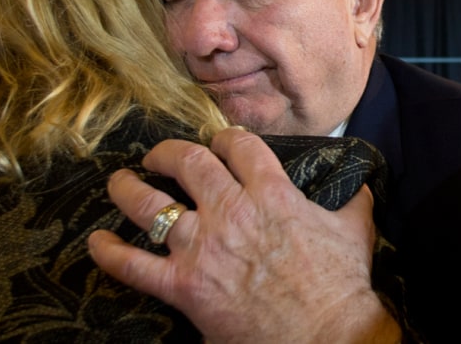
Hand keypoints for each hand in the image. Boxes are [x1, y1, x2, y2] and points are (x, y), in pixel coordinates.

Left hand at [88, 127, 399, 342]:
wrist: (327, 338)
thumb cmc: (340, 286)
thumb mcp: (355, 232)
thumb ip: (354, 201)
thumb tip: (364, 183)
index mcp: (270, 193)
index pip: (238, 145)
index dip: (224, 138)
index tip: (217, 143)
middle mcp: (230, 211)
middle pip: (186, 161)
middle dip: (166, 152)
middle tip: (158, 156)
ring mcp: (203, 247)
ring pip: (150, 205)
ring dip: (127, 190)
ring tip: (119, 182)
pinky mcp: (185, 287)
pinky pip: (134, 266)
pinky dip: (110, 254)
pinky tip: (96, 242)